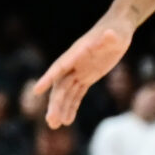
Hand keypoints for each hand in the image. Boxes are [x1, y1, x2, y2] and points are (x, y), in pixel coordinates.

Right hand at [32, 12, 131, 127]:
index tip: (37, 90)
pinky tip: (68, 120)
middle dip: (55, 103)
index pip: (60, 67)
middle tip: (51, 121)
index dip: (48, 78)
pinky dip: (71, 106)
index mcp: (77, 53)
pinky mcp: (86, 77)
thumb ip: (110, 37)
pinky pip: (76, 94)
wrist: (117, 29)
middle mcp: (73, 63)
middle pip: (60, 86)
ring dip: (60, 108)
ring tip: (56, 126)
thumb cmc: (117, 29)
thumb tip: (109, 35)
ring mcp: (79, 71)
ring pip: (66, 93)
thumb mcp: (116, 34)